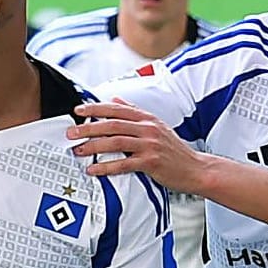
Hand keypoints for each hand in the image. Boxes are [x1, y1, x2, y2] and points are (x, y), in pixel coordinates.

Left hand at [68, 99, 210, 192]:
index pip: (117, 109)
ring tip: (78, 150)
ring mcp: (150, 145)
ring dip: (93, 146)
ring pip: (115, 142)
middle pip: (112, 124)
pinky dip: (106, 166)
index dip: (96, 109)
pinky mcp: (151, 162)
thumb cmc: (174, 151)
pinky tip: (93, 169)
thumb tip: (116, 99)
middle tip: (71, 133)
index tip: (78, 111)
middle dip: (89, 127)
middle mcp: (148, 129)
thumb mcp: (156, 126)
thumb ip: (135, 113)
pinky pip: (123, 164)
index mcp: (147, 119)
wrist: (196, 169)